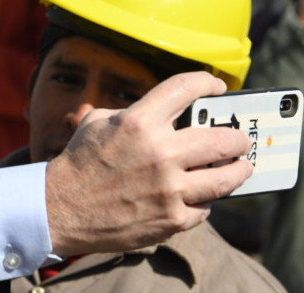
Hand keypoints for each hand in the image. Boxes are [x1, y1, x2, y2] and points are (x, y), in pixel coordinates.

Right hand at [44, 71, 252, 256]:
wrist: (61, 208)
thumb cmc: (80, 162)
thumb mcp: (98, 122)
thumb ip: (134, 113)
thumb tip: (169, 113)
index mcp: (138, 122)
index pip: (186, 89)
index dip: (208, 83)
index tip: (217, 87)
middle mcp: (159, 152)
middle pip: (222, 139)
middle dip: (238, 137)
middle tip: (240, 139)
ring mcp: (169, 188)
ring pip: (226, 178)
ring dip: (239, 170)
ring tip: (242, 167)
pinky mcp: (172, 219)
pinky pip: (205, 207)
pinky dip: (204, 201)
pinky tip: (200, 196)